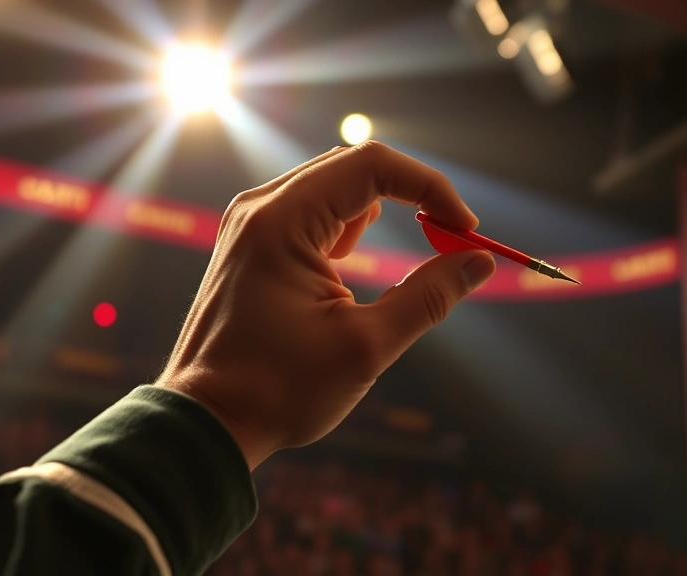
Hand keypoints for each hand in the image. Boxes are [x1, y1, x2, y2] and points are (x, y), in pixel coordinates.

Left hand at [155, 142, 495, 468]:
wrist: (208, 423)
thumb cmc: (278, 390)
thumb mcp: (367, 345)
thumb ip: (429, 296)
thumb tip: (479, 262)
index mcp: (282, 222)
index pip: (372, 166)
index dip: (430, 188)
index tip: (465, 229)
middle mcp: (260, 209)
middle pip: (354, 168)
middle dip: (411, 198)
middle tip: (451, 243)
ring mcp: (252, 224)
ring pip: (335, 189)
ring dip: (381, 215)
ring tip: (401, 268)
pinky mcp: (254, 244)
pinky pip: (313, 214)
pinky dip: (350, 232)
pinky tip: (352, 275)